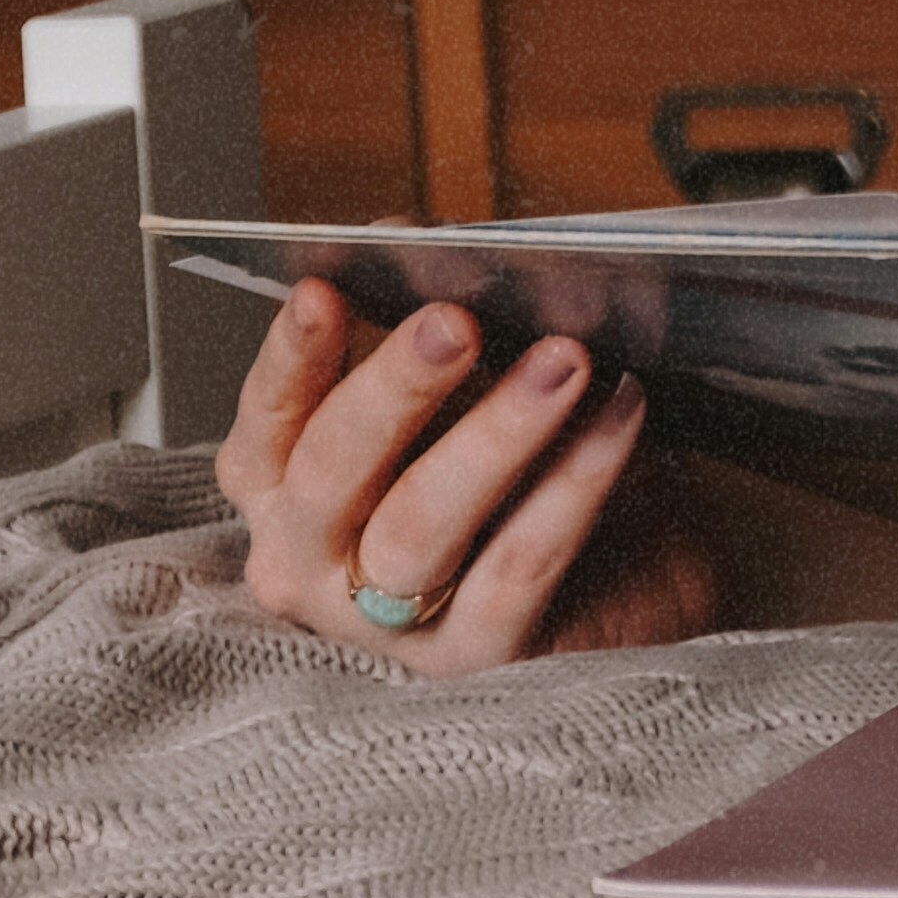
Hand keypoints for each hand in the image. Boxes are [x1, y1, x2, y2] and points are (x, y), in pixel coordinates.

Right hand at [215, 280, 717, 670]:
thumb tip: (403, 242)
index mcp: (291, 492)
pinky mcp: (477, 655)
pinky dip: (572, 483)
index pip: (270, 425)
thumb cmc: (523, 469)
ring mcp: (388, 623)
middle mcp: (315, 567)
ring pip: (419, 525)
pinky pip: (519, 564)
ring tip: (564, 359)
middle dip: (391, 389)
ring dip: (495, 433)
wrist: (627, 585)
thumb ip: (424, 328)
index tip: (324, 291)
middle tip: (453, 321)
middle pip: (332, 474)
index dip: (290, 359)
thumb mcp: (470, 390)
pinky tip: (618, 415)